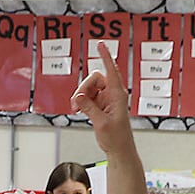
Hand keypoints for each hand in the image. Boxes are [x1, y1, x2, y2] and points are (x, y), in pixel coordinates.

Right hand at [72, 41, 136, 158]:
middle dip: (83, 89)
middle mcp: (112, 94)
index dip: (105, 57)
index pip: (111, 70)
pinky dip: (81, 102)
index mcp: (117, 95)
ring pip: (89, 88)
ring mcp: (106, 99)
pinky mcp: (100, 105)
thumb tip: (80, 96)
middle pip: (94, 79)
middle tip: (76, 103)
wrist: (119, 149)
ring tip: (77, 109)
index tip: (100, 45)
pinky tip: (79, 110)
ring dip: (81, 97)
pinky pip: (88, 96)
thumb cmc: (116, 137)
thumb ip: (90, 108)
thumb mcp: (101, 122)